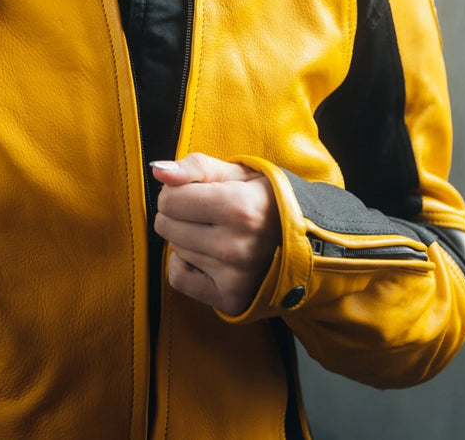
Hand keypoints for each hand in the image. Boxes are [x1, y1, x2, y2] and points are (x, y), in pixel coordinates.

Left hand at [151, 153, 280, 315]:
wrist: (306, 240)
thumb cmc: (264, 200)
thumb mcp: (236, 173)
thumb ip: (194, 167)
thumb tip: (159, 170)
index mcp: (238, 207)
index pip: (169, 200)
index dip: (177, 192)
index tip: (197, 193)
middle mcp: (235, 246)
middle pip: (166, 226)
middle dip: (179, 215)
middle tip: (207, 213)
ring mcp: (234, 277)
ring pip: (174, 249)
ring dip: (186, 238)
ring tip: (216, 232)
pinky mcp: (231, 298)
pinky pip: (177, 278)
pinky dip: (185, 265)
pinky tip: (206, 256)